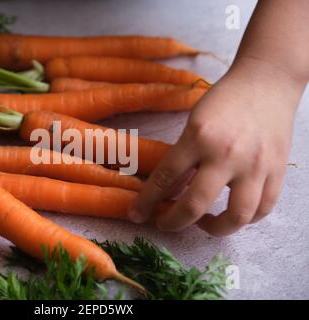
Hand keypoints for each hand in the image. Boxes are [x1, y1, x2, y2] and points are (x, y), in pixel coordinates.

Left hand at [130, 57, 304, 235]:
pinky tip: (232, 214)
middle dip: (172, 222)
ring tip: (203, 223)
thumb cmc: (224, 99)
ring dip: (214, 229)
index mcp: (198, 136)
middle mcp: (226, 154)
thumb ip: (183, 156)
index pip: (165, 178)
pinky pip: (263, 209)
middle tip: (164, 223)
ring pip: (236, 216)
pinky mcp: (277, 170)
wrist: (266, 82)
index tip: (136, 215)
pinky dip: (245, 219)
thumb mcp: (194, 122)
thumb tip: (169, 190)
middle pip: (195, 204)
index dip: (147, 202)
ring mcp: (255, 165)